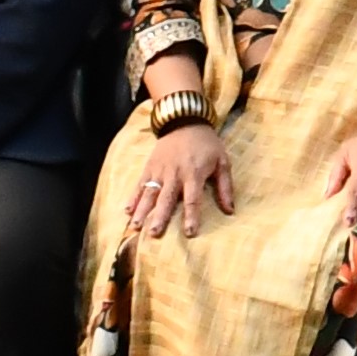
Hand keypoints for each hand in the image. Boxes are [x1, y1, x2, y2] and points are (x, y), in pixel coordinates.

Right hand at [126, 118, 229, 240]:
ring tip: (135, 226)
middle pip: (166, 199)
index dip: (191, 216)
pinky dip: (133, 197)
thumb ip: (225, 187)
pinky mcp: (149, 167)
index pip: (192, 199)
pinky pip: (140, 184)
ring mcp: (159, 171)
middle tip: (154, 233)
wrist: (185, 121)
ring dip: (142, 210)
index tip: (190, 233)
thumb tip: (230, 210)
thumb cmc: (207, 144)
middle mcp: (174, 174)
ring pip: (149, 193)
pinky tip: (127, 210)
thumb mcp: (222, 162)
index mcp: (193, 174)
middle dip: (159, 216)